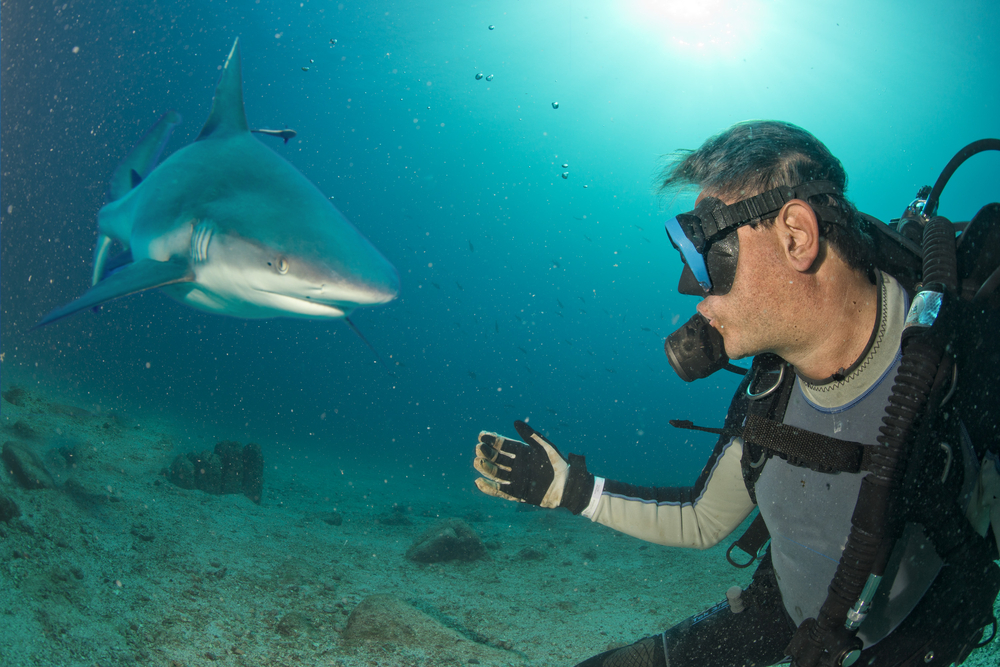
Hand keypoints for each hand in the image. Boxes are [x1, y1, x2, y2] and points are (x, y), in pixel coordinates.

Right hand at [473, 420, 593, 512]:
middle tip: (479, 449)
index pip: (504, 445)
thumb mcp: (545, 447)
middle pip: (498, 458)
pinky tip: (479, 483)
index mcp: (523, 452)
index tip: (482, 436)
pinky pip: (501, 491)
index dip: (493, 440)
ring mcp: (517, 479)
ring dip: (486, 468)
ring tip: (478, 462)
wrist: (568, 486)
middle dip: (488, 453)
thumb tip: (515, 421)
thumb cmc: (558, 464)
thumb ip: (530, 435)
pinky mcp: (518, 493)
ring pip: (497, 473)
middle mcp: (517, 465)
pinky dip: (490, 488)